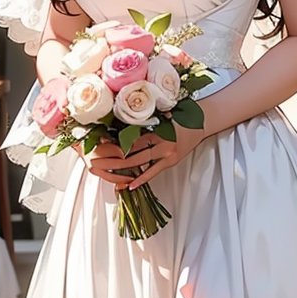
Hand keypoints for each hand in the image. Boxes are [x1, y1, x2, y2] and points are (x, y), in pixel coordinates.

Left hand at [81, 126, 205, 190]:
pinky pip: (153, 171)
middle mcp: (160, 140)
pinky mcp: (171, 161)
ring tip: (106, 173)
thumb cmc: (180, 115)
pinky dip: (141, 179)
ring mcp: (166, 153)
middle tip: (95, 162)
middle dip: (112, 157)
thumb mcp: (161, 112)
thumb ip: (144, 119)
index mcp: (155, 126)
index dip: (113, 141)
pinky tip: (130, 185)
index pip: (130, 136)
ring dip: (121, 169)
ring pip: (139, 162)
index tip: (97, 144)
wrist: (201, 121)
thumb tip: (120, 121)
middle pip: (131, 151)